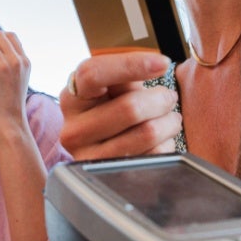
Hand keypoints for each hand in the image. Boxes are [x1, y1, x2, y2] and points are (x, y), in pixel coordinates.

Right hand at [58, 51, 179, 159]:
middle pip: (129, 107)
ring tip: (169, 118)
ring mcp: (90, 157)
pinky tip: (160, 141)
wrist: (104, 149)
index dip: (130, 65)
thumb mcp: (112, 88)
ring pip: (147, 132)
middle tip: (168, 98)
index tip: (163, 63)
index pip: (93, 74)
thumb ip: (126, 73)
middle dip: (161, 99)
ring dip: (169, 122)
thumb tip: (158, 64)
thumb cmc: (113, 110)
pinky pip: (154, 156)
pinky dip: (166, 145)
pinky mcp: (112, 177)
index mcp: (72, 99)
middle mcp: (74, 130)